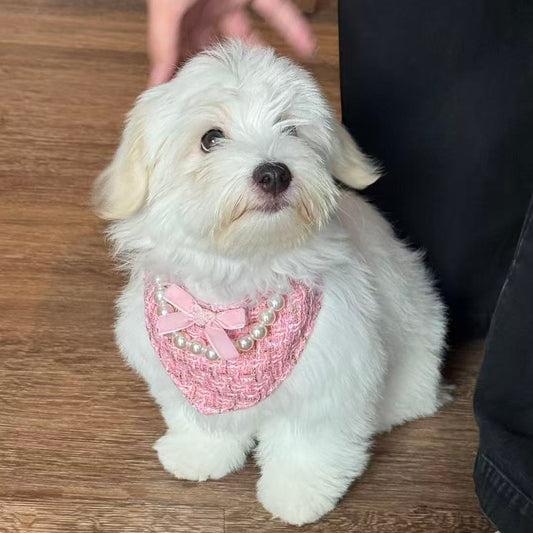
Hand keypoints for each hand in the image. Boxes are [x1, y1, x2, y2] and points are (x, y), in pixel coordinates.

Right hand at [147, 0, 316, 86]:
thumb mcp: (167, 6)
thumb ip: (163, 42)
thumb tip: (157, 82)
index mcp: (181, 14)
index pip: (185, 54)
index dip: (189, 76)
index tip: (196, 102)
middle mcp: (207, 9)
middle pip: (217, 50)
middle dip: (227, 73)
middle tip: (236, 100)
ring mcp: (232, 0)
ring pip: (249, 36)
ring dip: (261, 59)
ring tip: (269, 85)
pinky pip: (278, 11)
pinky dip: (294, 29)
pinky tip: (306, 50)